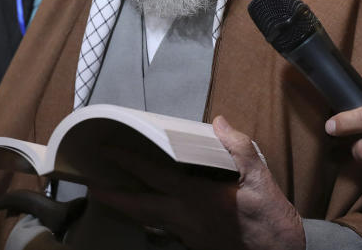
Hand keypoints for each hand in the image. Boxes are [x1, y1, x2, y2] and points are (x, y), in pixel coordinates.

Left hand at [90, 115, 304, 249]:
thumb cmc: (270, 219)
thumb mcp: (259, 178)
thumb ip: (237, 148)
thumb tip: (218, 123)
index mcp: (196, 197)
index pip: (153, 175)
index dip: (128, 161)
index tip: (107, 150)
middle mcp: (184, 217)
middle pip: (138, 207)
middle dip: (112, 196)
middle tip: (91, 186)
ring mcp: (187, 234)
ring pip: (148, 221)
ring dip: (128, 208)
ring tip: (111, 196)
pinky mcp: (194, 245)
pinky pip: (163, 229)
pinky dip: (150, 218)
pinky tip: (150, 212)